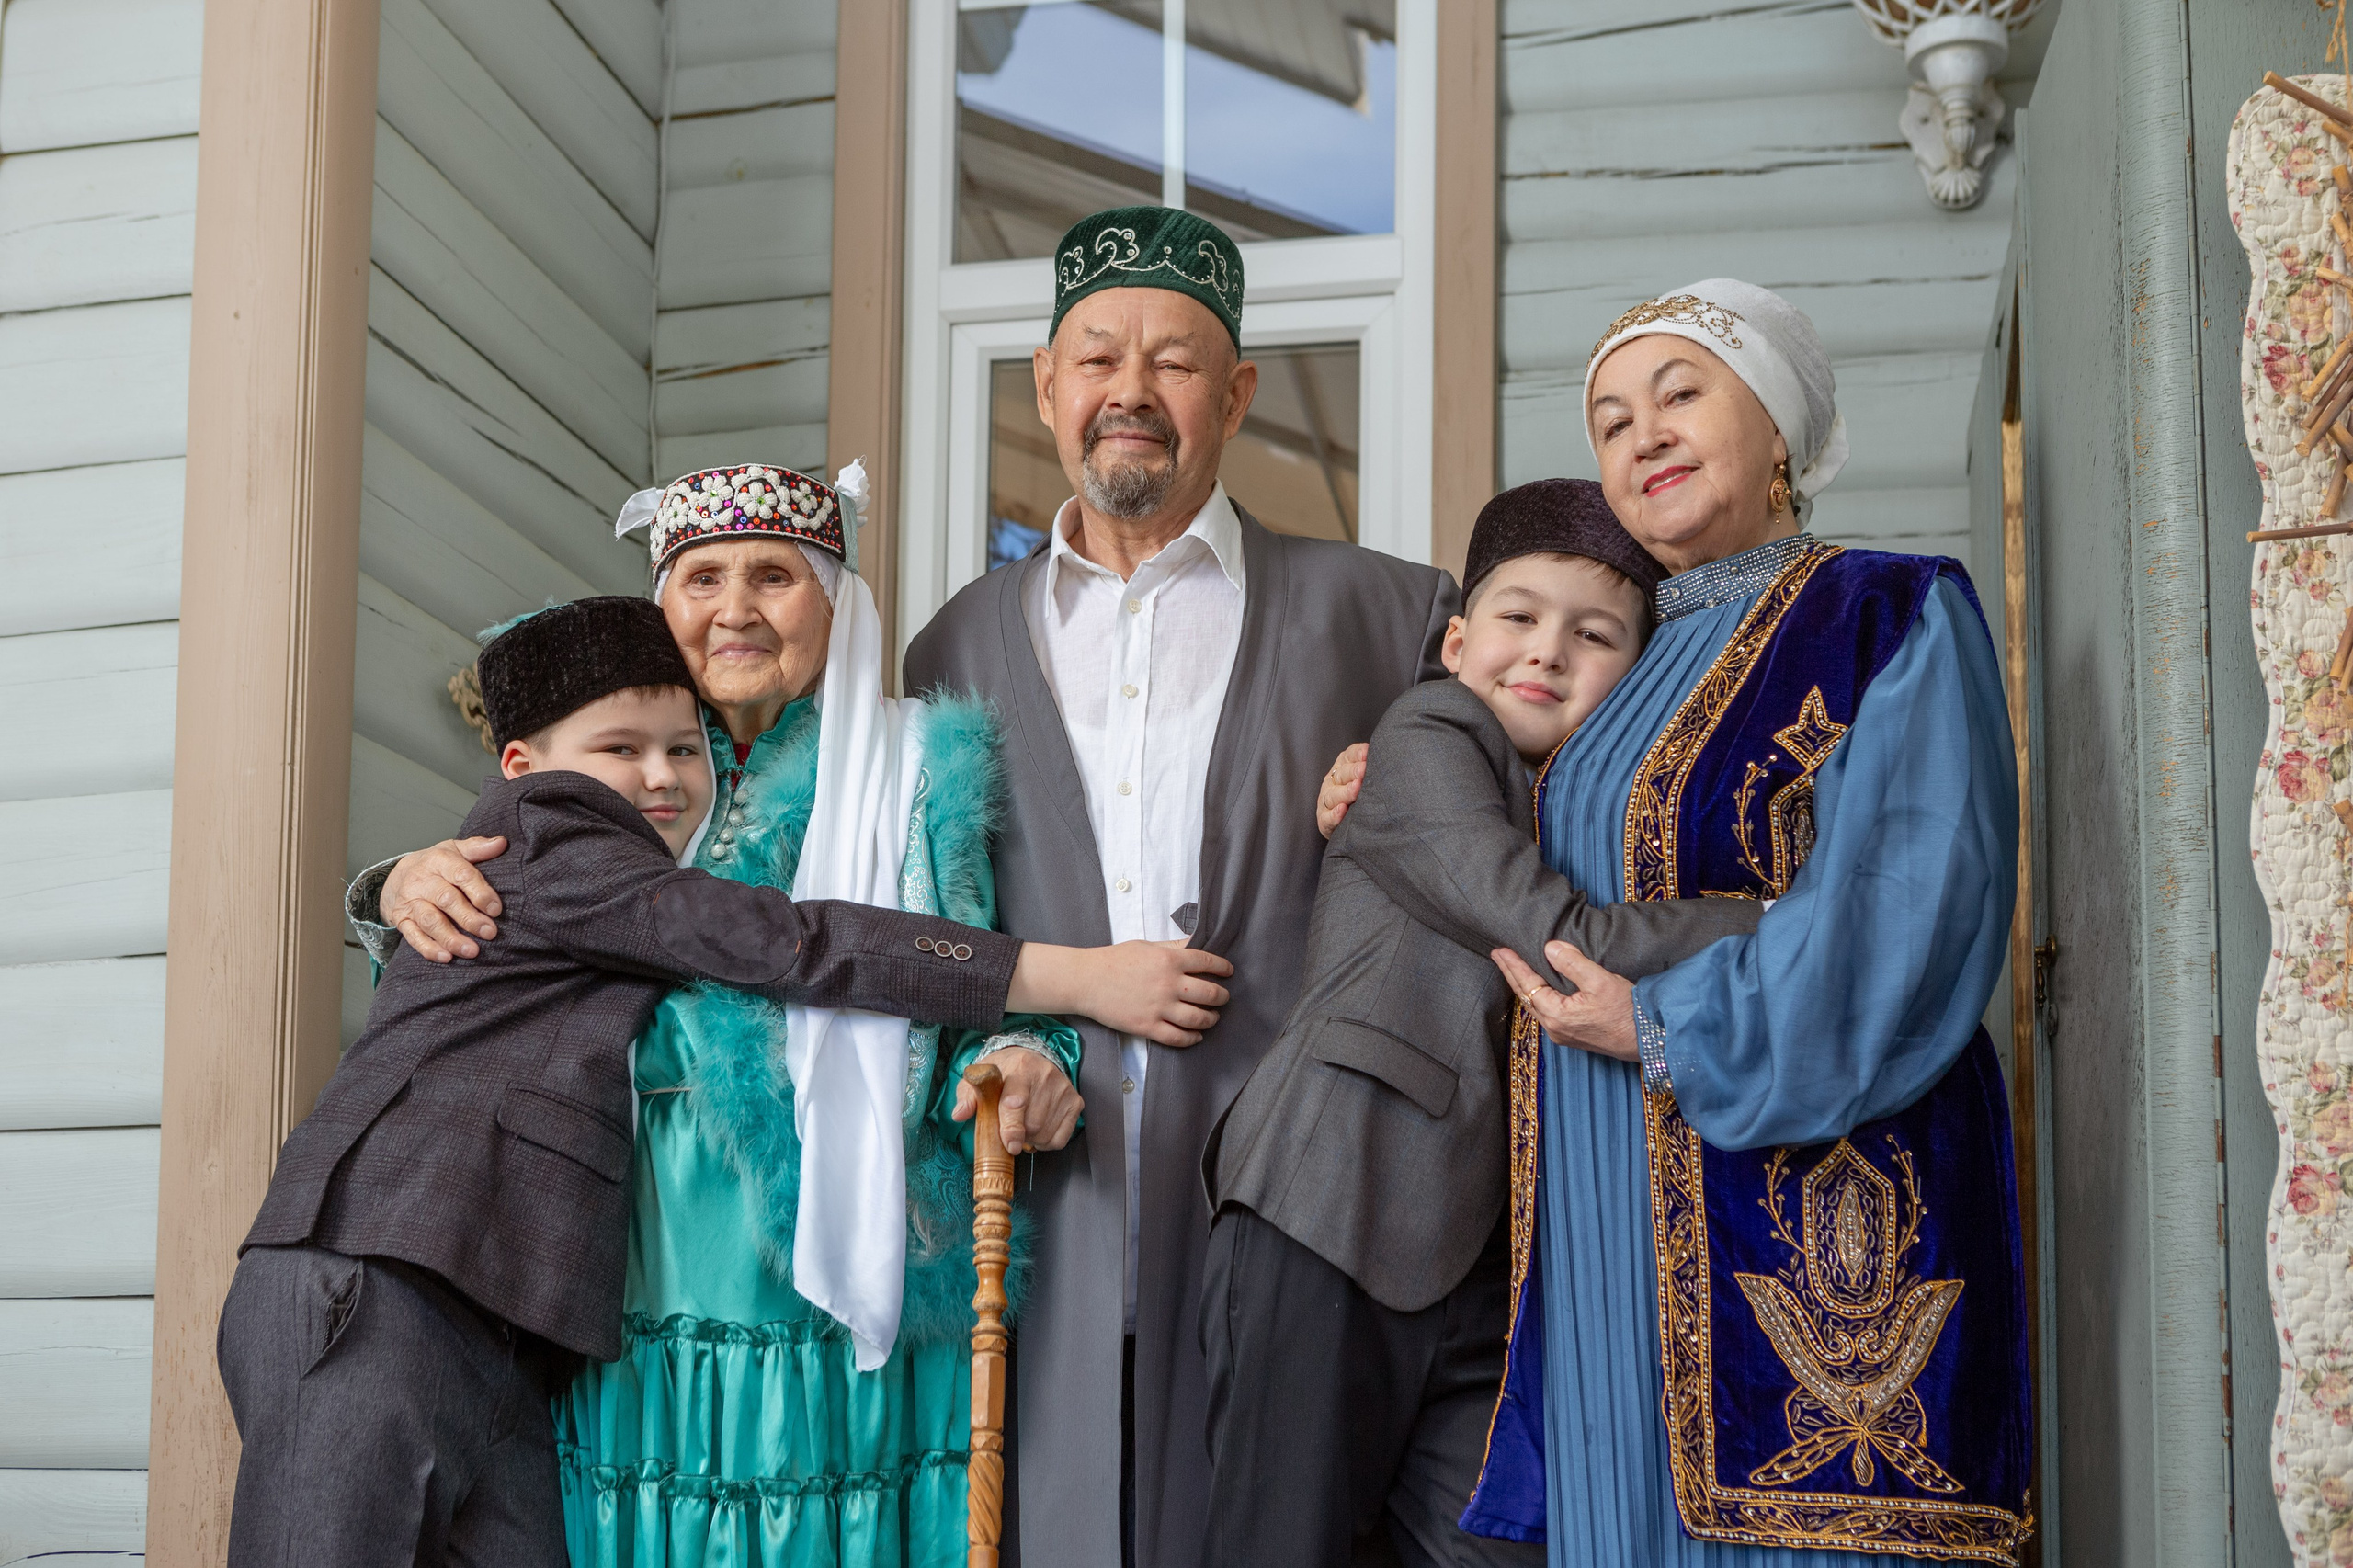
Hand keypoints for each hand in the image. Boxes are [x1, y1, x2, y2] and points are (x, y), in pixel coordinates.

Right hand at [382, 837, 508, 962]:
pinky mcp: (402, 920)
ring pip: (430, 921)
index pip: (461, 875)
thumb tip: (501, 843)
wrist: (399, 875)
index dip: (480, 892)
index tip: (496, 909)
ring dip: (451, 938)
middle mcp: (422, 881)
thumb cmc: (436, 865)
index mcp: (439, 861)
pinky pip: (413, 936)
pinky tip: (446, 957)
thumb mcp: (455, 850)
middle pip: (446, 900)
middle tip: (490, 932)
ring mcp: (410, 902)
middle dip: (469, 919)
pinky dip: (428, 948)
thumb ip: (477, 848)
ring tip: (472, 951)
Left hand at [952, 1048, 1082, 1153]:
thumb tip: (959, 1114)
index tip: (1009, 1144)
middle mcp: (1046, 1075)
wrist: (1031, 1058)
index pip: (1016, 1103)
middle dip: (1017, 1134)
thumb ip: (967, 1096)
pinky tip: (1038, 1128)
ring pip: (1045, 1134)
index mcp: (1020, 1068)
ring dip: (1030, 1139)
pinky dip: (1046, 1142)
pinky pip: (1059, 1139)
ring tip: (1023, 1124)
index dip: (1011, 1128)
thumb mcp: (979, 1077)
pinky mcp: (1075, 1102)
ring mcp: (1063, 1089)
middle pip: (1032, 1124)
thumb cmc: (1002, 1073)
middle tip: (1008, 1127)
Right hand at [1011, 939, 1232, 1045]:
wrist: (1086, 980)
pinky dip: (1192, 1038)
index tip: (1228, 972)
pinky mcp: (1147, 1026)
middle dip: (1222, 996)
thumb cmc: (1114, 959)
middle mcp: (1168, 984)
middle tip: (1223, 998)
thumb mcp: (1146, 945)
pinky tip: (1196, 1035)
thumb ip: (1173, 947)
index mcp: (1169, 959)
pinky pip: (1178, 1037)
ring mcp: (1159, 1007)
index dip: (1223, 967)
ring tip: (1213, 1017)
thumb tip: (1196, 943)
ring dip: (1211, 1019)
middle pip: (1209, 993)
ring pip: (1198, 1018)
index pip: (1207, 962)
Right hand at [1317, 742, 1367, 838]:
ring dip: (1345, 791)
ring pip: (1333, 795)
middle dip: (1353, 772)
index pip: (1349, 756)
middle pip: (1341, 775)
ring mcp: (1326, 801)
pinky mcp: (1324, 820)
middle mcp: (1332, 782)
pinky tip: (1342, 809)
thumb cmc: (1363, 798)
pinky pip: (1327, 817)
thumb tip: (1390, 759)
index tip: (1367, 754)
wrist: (1350, 826)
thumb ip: (1374, 769)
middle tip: (1364, 770)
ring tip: (1356, 788)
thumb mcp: (1367, 780)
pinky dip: (1334, 814)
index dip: (1357, 754)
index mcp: (1343, 768)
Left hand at [1491, 941, 1638, 1062]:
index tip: (1500, 950)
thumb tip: (1549, 948)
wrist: (1649, 1040)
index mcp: (1556, 1015)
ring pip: (1535, 1005)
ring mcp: (1563, 1034)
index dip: (1513, 966)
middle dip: (1512, 974)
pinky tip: (1538, 988)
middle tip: (1498, 955)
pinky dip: (1538, 996)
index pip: (1527, 985)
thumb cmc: (1628, 1011)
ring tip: (1514, 969)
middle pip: (1525, 997)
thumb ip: (1572, 963)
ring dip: (1524, 985)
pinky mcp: (1574, 1036)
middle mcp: (1555, 1028)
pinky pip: (1547, 1012)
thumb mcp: (1600, 980)